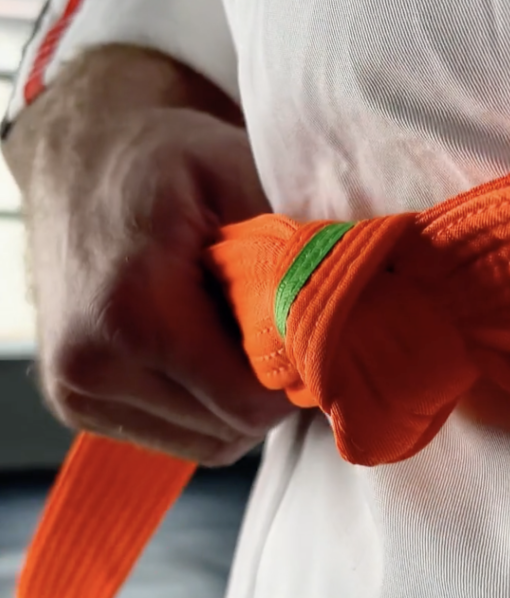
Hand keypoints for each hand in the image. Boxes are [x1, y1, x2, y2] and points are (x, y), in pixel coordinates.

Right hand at [24, 103, 290, 464]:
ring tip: (238, 331)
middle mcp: (91, 366)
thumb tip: (346, 327)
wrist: (77, 155)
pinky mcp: (75, 402)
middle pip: (230, 430)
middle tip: (282, 326)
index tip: (318, 337)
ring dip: (240, 401)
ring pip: (208, 443)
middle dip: (270, 387)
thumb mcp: (237, 179)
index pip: (245, 404)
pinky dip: (209, 406)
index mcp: (130, 314)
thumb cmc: (164, 157)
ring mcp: (76, 391)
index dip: (297, 378)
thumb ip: (286, 261)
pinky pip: (176, 436)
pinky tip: (208, 348)